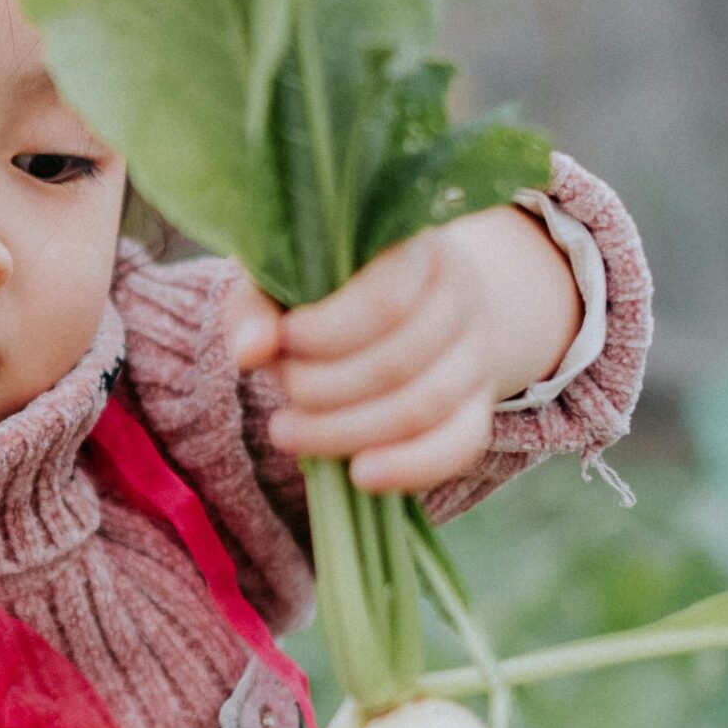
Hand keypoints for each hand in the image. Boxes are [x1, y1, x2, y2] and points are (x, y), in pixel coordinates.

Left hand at [223, 205, 578, 494]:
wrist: (411, 305)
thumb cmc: (331, 289)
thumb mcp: (285, 278)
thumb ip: (256, 307)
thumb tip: (250, 352)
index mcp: (416, 251)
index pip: (385, 301)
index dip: (327, 332)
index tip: (284, 341)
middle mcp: (460, 299)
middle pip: (397, 363)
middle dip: (322, 388)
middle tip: (281, 390)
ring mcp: (475, 357)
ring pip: (423, 408)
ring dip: (345, 432)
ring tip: (286, 432)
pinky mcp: (478, 409)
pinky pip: (457, 447)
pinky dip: (409, 468)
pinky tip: (359, 476)